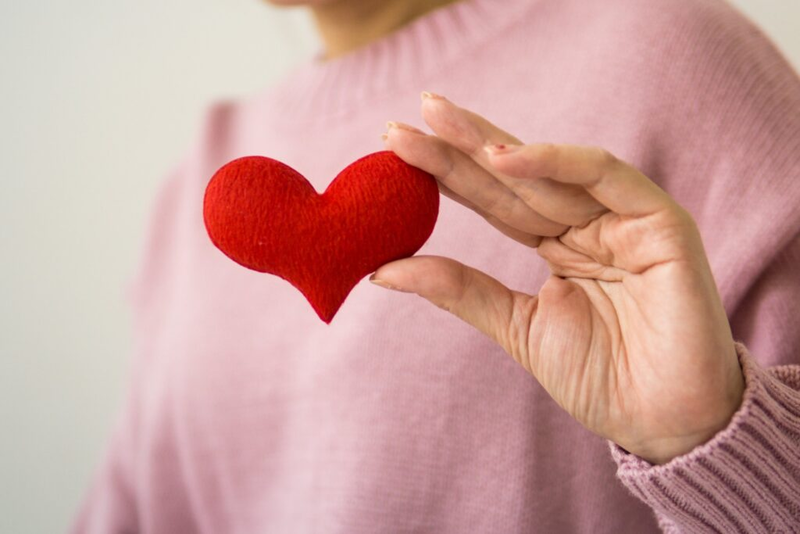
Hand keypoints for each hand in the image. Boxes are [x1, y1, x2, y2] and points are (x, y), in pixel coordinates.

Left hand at [372, 92, 744, 464]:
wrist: (663, 422)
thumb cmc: (600, 378)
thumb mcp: (516, 326)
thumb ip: (459, 289)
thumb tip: (382, 269)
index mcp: (558, 245)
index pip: (494, 200)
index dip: (446, 174)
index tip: (393, 153)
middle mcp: (587, 223)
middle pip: (512, 177)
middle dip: (457, 146)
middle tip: (399, 124)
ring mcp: (623, 217)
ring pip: (547, 169)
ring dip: (488, 142)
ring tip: (433, 119)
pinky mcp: (659, 220)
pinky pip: (603, 176)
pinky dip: (554, 161)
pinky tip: (500, 154)